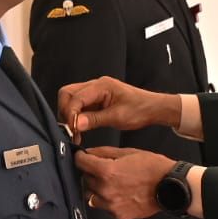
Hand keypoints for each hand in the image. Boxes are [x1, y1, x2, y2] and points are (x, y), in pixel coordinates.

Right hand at [58, 77, 180, 140]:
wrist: (152, 108)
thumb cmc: (140, 109)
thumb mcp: (118, 117)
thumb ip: (95, 119)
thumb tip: (76, 124)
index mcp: (101, 86)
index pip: (75, 97)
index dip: (70, 114)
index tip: (72, 129)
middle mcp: (96, 85)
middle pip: (67, 93)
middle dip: (65, 112)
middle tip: (71, 129)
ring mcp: (95, 91)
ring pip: (71, 99)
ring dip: (70, 115)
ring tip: (76, 132)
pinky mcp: (96, 99)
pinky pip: (79, 105)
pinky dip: (76, 117)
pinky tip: (80, 129)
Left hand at [76, 146, 174, 218]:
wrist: (170, 186)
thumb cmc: (153, 167)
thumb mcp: (128, 152)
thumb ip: (104, 152)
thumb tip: (89, 152)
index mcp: (107, 172)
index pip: (81, 163)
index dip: (81, 157)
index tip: (83, 157)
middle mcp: (105, 190)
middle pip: (86, 180)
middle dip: (92, 173)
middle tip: (106, 169)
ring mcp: (111, 205)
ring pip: (93, 196)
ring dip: (98, 189)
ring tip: (115, 183)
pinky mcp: (118, 215)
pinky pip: (106, 207)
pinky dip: (110, 201)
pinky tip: (123, 194)